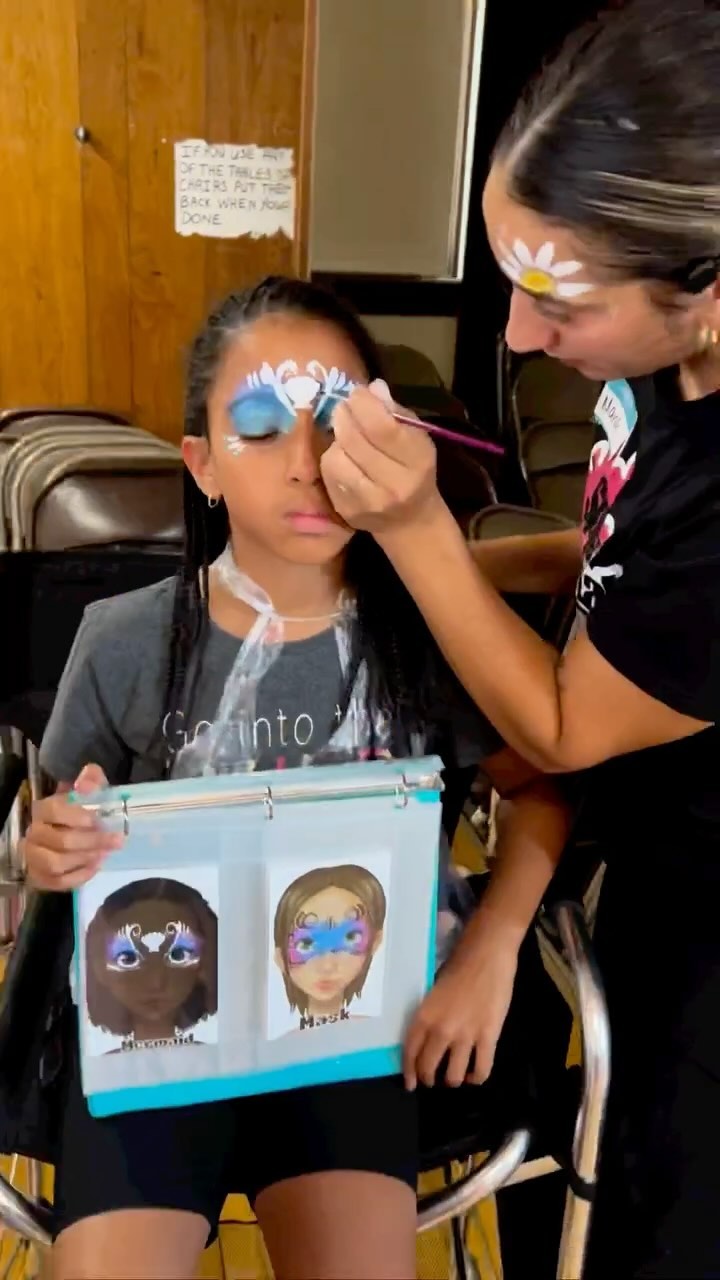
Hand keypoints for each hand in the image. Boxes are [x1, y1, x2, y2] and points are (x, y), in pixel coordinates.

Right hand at [22, 764, 121, 890]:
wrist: (75, 830)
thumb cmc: (83, 809)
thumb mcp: (91, 789)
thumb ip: (91, 779)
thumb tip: (86, 784)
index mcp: (44, 809)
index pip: (54, 811)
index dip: (76, 817)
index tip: (98, 821)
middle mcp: (34, 833)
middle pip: (60, 841)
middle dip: (92, 842)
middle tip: (116, 841)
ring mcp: (34, 857)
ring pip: (56, 864)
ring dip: (84, 860)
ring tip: (104, 854)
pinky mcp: (40, 877)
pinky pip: (57, 882)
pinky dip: (79, 876)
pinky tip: (95, 867)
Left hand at [320, 379, 441, 534]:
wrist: (410, 521)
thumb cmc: (414, 470)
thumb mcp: (416, 439)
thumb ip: (395, 413)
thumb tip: (372, 387)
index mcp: (418, 462)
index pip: (383, 428)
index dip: (364, 404)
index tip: (357, 393)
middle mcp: (394, 486)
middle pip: (354, 440)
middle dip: (344, 416)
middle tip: (344, 408)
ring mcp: (368, 502)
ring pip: (335, 456)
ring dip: (337, 440)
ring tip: (347, 437)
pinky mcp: (347, 511)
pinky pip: (328, 474)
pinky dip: (333, 459)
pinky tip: (344, 458)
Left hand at [403, 940, 517, 1089]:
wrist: (487, 954)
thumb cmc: (459, 966)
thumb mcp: (433, 992)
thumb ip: (429, 1016)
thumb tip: (428, 1039)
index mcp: (424, 1016)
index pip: (410, 1053)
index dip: (409, 1073)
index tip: (411, 1084)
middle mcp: (441, 1029)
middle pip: (429, 1068)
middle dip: (429, 1079)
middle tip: (434, 1080)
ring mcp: (465, 1035)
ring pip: (453, 1076)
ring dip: (452, 1081)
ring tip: (455, 1077)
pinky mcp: (489, 1037)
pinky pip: (481, 1070)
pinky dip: (476, 1078)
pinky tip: (474, 1074)